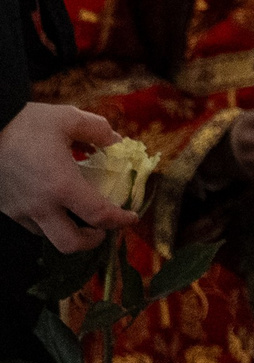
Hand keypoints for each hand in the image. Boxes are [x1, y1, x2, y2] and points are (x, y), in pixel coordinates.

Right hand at [0, 104, 140, 251]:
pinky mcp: (5, 208)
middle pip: (69, 244)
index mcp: (62, 185)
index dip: (120, 220)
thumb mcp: (68, 118)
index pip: (99, 215)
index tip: (132, 217)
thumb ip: (98, 130)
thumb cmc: (25, 123)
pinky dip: (48, 222)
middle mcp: (40, 205)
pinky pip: (30, 225)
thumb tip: (116, 141)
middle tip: (103, 228)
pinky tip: (54, 205)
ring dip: (68, 231)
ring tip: (79, 215)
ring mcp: (19, 210)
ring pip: (48, 236)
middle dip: (91, 241)